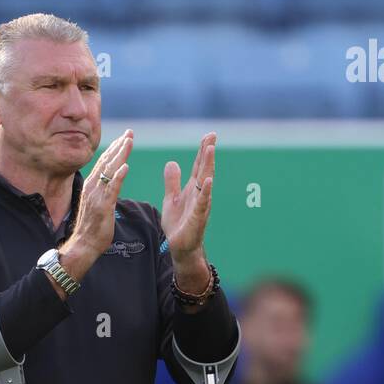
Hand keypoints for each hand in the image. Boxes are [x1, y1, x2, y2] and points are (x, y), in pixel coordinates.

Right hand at [61, 129, 134, 273]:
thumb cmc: (92, 228)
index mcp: (91, 186)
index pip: (104, 163)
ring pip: (109, 171)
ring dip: (120, 155)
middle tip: (130, 133)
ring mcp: (96, 196)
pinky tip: (126, 167)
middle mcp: (92, 187)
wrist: (84, 245)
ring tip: (129, 142)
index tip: (124, 137)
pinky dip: (119, 177)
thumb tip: (111, 182)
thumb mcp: (98, 204)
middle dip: (119, 146)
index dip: (114, 149)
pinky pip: (112, 190)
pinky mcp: (103, 207)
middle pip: (107, 162)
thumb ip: (104, 191)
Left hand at [162, 132, 215, 268]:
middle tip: (213, 135)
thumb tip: (172, 162)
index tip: (208, 136)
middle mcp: (199, 194)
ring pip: (205, 182)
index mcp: (192, 189)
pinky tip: (208, 180)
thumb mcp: (171, 199)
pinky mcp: (197, 217)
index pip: (199, 166)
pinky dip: (206, 191)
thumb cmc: (178, 225)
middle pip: (204, 169)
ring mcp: (200, 205)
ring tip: (211, 149)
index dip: (203, 151)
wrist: (179, 247)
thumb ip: (172, 182)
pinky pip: (203, 202)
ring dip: (208, 166)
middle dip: (208, 153)